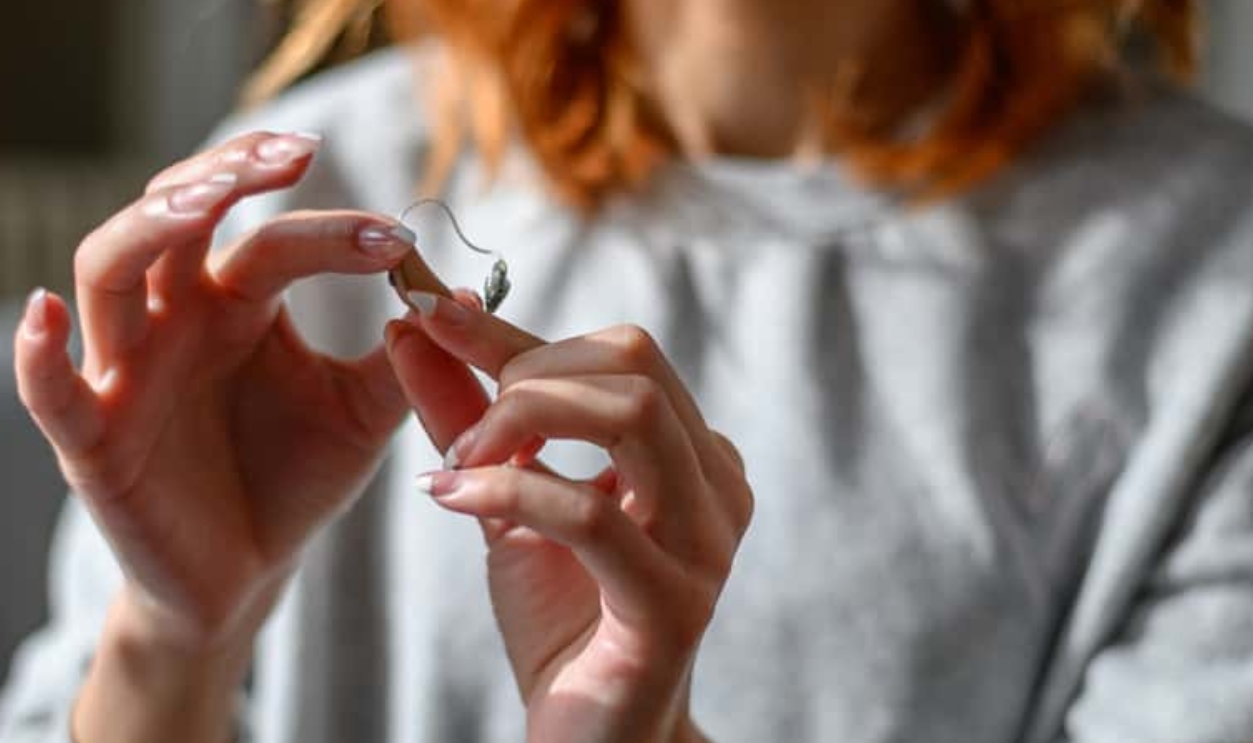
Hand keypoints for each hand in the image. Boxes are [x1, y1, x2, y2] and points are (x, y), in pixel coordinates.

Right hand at [13, 131, 419, 649]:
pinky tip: (48, 312)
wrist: (248, 571)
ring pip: (108, 273)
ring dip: (149, 228)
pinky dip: (37, 353)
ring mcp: (126, 372)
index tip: (397, 236)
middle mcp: (174, 320)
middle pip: (176, 218)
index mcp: (236, 306)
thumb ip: (403, 359)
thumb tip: (456, 295)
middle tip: (293, 153)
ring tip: (205, 202)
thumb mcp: (363, 414)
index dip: (331, 230)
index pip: (271, 240)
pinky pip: (50, 390)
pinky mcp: (92, 441)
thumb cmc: (296, 477)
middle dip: (226, 176)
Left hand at [386, 293, 751, 742]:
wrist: (590, 732)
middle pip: (634, 361)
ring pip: (631, 415)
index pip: (617, 350)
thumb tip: (412, 330)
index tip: (429, 311)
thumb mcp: (506, 498)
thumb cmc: (560, 615)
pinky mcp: (672, 606)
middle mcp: (717, 486)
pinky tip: (453, 498)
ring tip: (461, 464)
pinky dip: (510, 491)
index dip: (515, 328)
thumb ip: (467, 416)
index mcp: (692, 452)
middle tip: (464, 432)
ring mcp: (705, 545)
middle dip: (526, 372)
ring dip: (521, 421)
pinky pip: (592, 515)